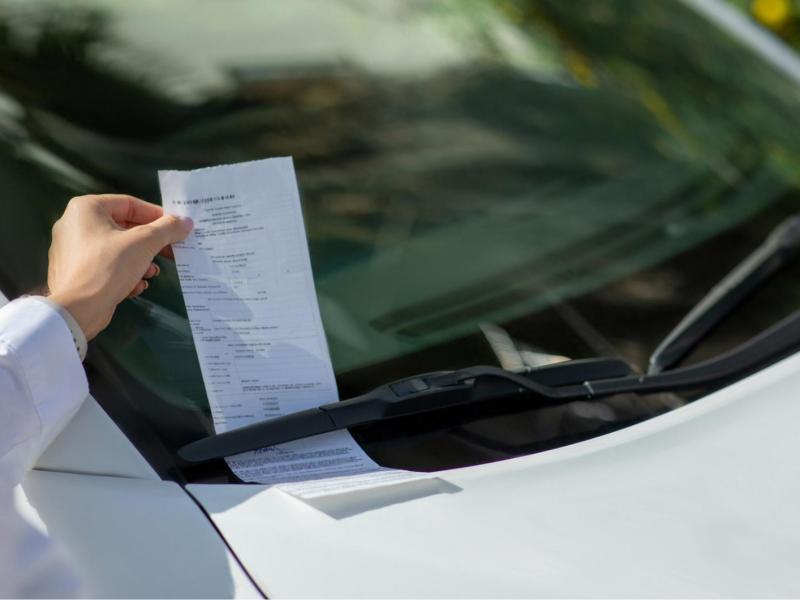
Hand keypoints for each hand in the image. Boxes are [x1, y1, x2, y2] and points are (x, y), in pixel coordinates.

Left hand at [47, 194, 192, 339]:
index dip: (157, 216)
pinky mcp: (75, 272)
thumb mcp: (144, 243)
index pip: (130, 204)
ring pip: (118, 249)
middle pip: (125, 228)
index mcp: (86, 209)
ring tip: (152, 272)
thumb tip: (185, 222)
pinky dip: (125, 273)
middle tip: (170, 251)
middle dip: (150, 243)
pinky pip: (106, 265)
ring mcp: (72, 250)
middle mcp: (75, 225)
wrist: (77, 310)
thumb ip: (167, 229)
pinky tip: (137, 285)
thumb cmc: (108, 266)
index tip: (176, 227)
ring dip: (141, 260)